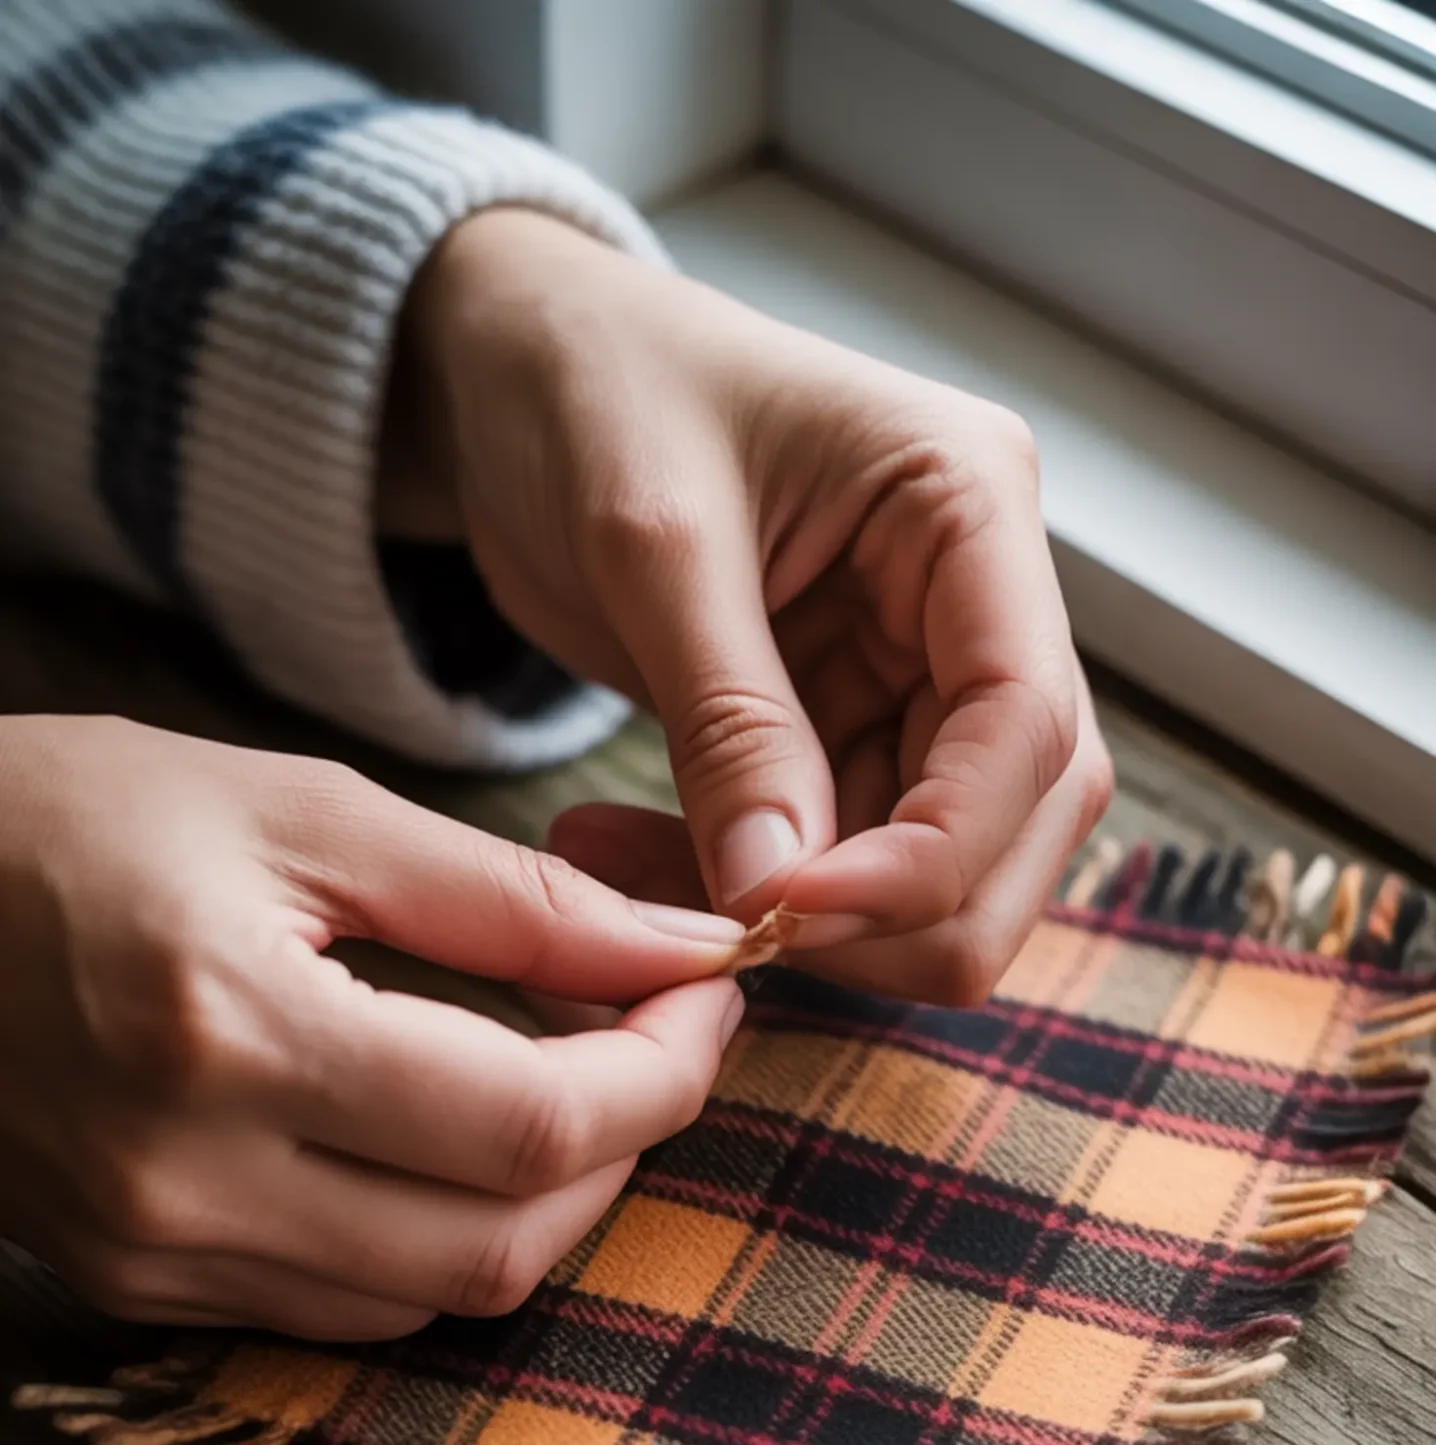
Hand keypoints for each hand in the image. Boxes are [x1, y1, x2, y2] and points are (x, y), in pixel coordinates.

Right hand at [0, 716, 743, 1337]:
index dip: (665, 1069)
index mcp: (230, 1034)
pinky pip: (351, 1310)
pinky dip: (438, 1239)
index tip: (708, 988)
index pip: (532, 1124)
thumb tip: (682, 946)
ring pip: (440, 1297)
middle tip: (655, 1034)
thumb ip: (509, 897)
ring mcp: (156, 1258)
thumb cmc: (64, 820)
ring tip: (562, 1081)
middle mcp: (190, 1182)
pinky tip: (447, 1144)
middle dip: (625, 1144)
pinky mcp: (140, 1291)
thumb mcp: (295, 808)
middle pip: (505, 1242)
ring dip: (543, 1203)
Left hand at [386, 210, 1113, 1004]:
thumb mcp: (649, 540)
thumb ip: (729, 721)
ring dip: (813, 926)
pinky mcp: (853, 735)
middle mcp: (978, 602)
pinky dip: (754, 901)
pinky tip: (639, 869)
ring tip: (642, 884)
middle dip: (892, 912)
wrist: (520, 367)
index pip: (1026, 724)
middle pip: (1017, 824)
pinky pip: (843, 866)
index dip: (935, 850)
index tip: (797, 911)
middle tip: (730, 930)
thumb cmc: (592, 387)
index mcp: (969, 504)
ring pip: (945, 870)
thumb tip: (778, 897)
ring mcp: (922, 678)